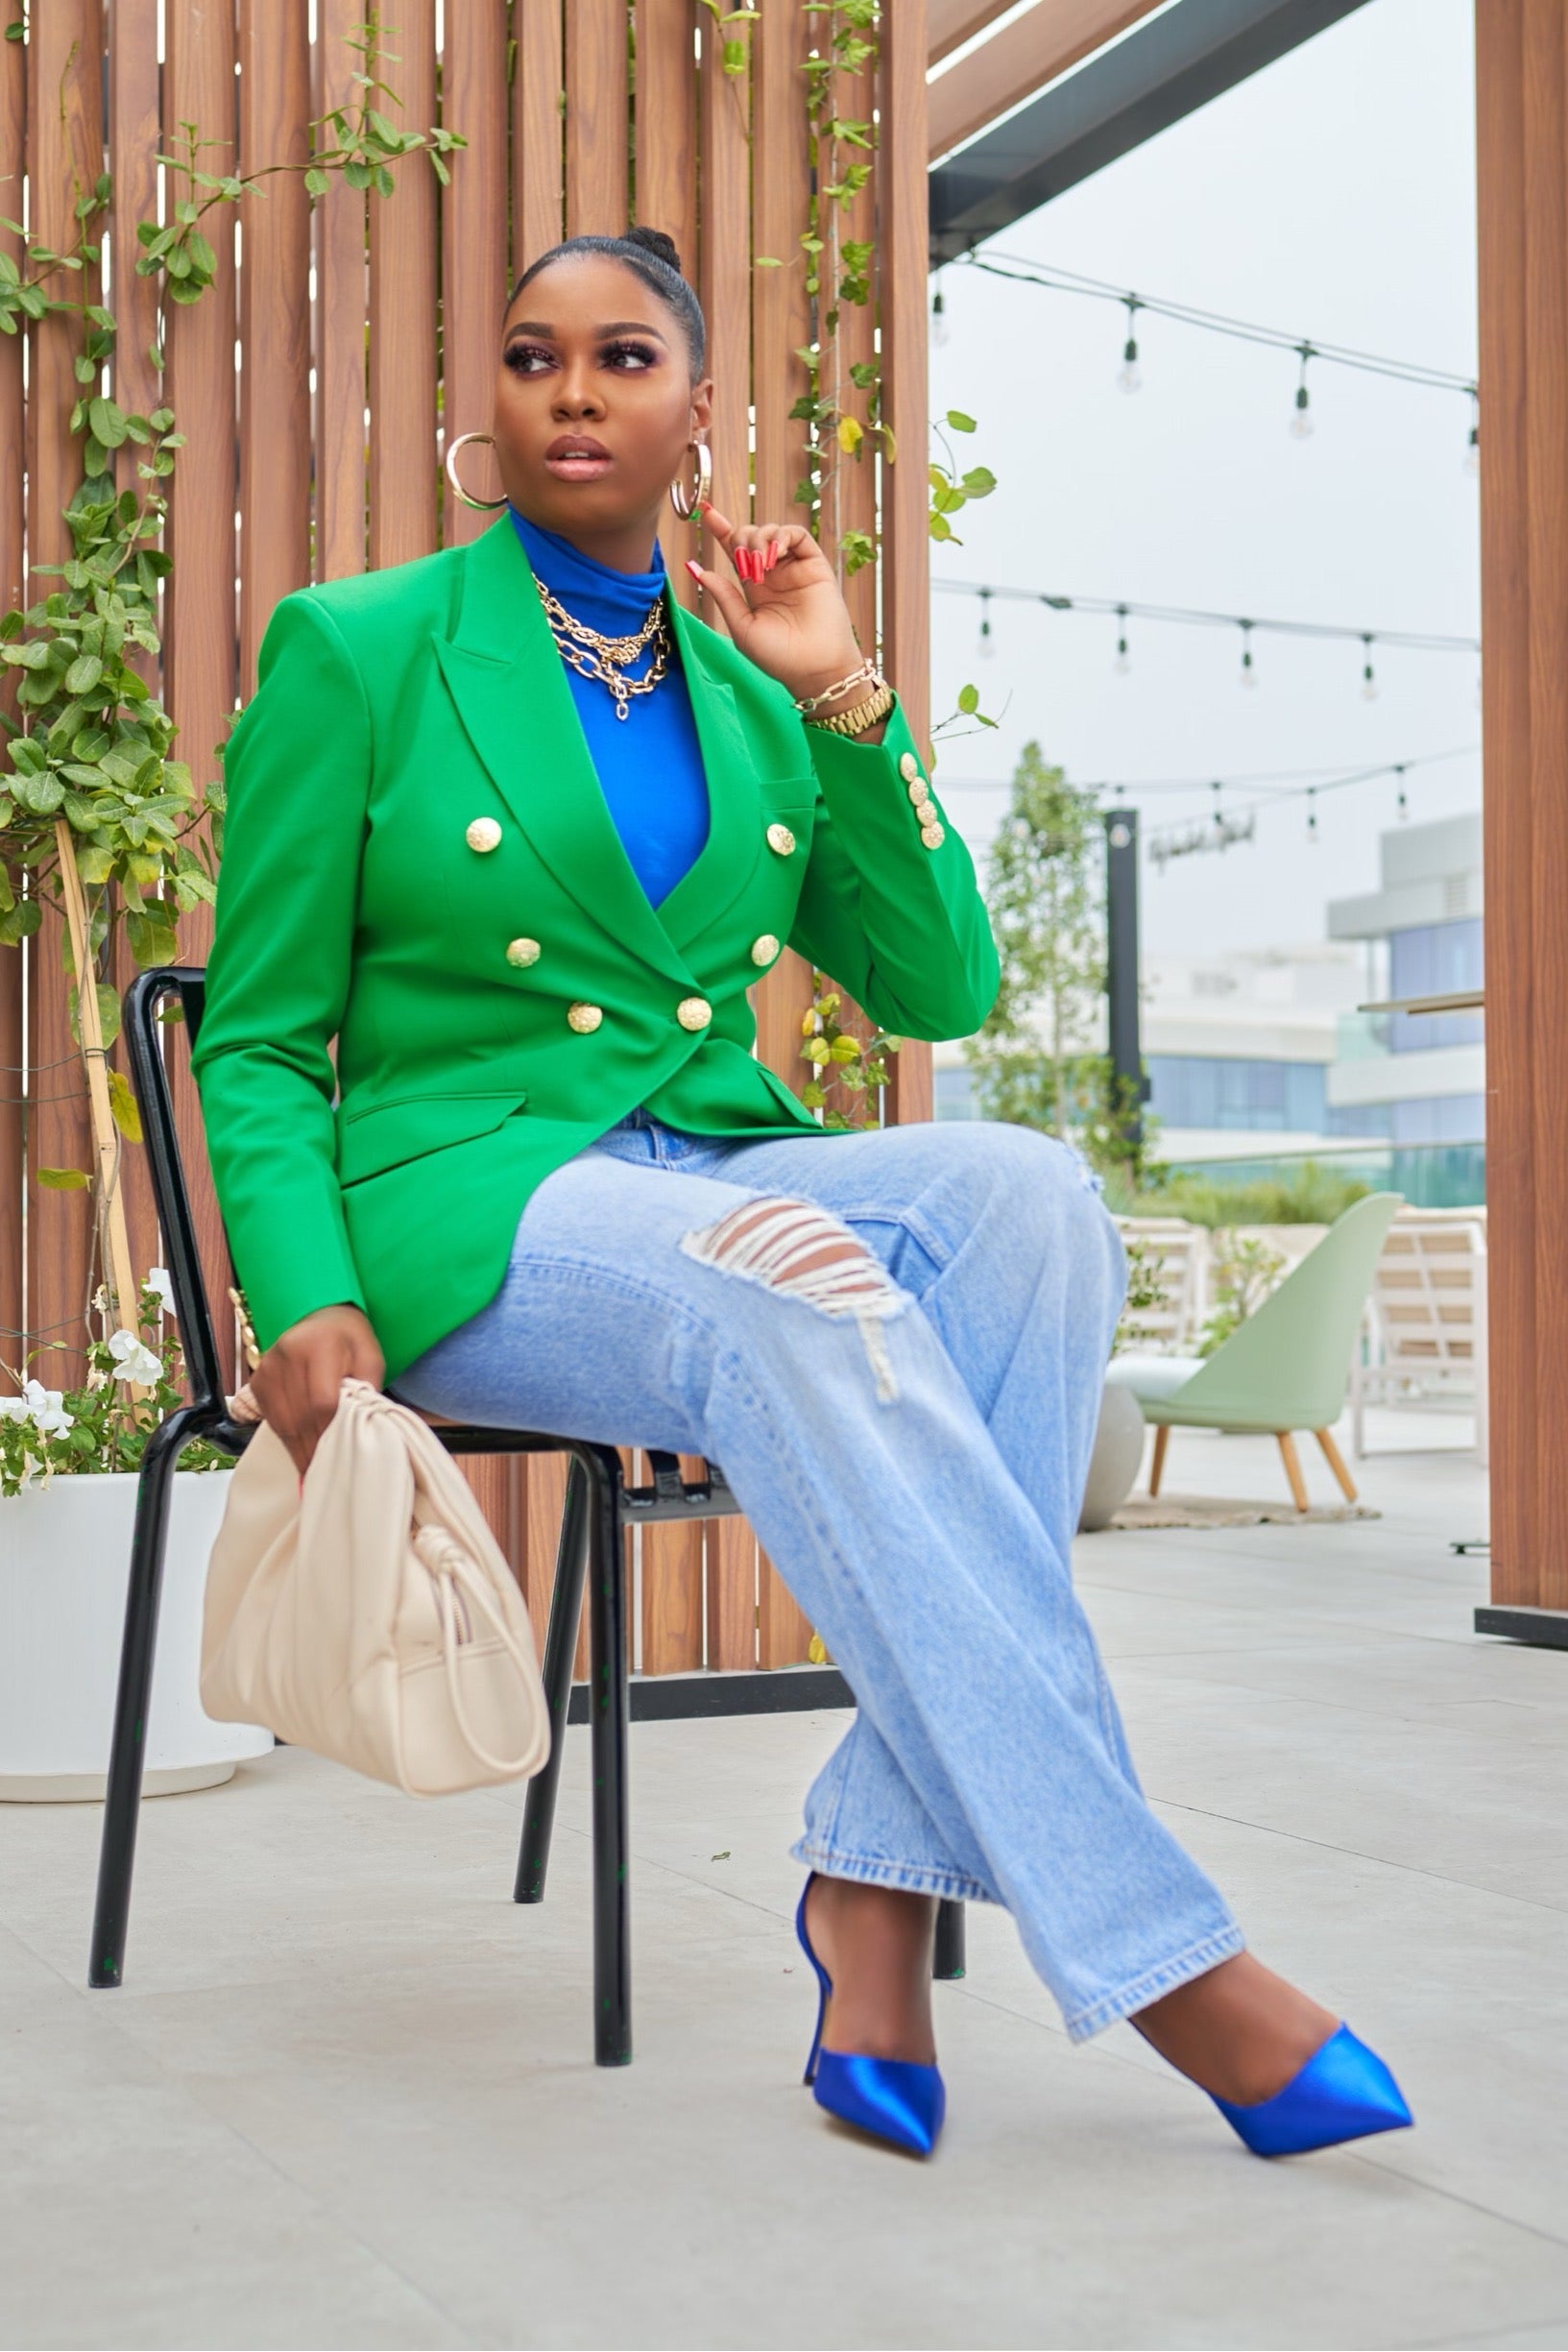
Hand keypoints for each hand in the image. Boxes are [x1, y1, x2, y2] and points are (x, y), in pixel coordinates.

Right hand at [248, 1302, 384, 1476]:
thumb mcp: (371, 1357)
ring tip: (314, 1473)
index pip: (321, 1401)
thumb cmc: (350, 1340)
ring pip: (282, 1423)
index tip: (340, 1456)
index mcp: (318, 1345)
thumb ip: (368, 1389)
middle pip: (299, 1416)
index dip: (330, 1432)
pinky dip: (287, 1441)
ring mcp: (267, 1368)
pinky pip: (272, 1420)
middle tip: (326, 1477)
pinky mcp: (257, 1381)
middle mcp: (286, 1354)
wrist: (320, 1318)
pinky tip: (301, 1454)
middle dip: (314, 1450)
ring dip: (299, 1451)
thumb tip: (361, 1429)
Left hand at [684, 506, 867, 708]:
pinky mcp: (814, 565)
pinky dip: (782, 536)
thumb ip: (723, 596)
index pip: (735, 551)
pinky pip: (797, 535)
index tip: (706, 512)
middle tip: (746, 568)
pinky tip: (775, 554)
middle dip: (740, 541)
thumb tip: (696, 569)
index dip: (721, 530)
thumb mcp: (742, 627)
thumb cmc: (779, 658)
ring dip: (759, 540)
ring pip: (771, 532)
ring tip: (761, 566)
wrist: (815, 669)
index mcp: (753, 588)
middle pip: (749, 536)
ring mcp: (793, 568)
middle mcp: (773, 575)